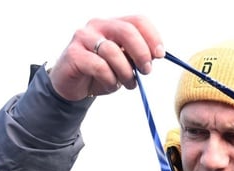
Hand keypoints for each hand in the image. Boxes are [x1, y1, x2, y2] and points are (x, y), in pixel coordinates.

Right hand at [47, 16, 164, 100]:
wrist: (73, 86)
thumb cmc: (100, 73)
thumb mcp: (124, 64)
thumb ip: (136, 57)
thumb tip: (155, 55)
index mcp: (113, 25)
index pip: (137, 21)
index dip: (152, 36)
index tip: (160, 55)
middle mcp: (98, 26)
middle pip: (127, 31)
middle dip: (141, 53)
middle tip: (146, 70)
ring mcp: (84, 38)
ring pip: (113, 51)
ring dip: (126, 72)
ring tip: (128, 84)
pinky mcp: (74, 54)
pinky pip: (99, 66)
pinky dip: (110, 79)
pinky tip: (110, 84)